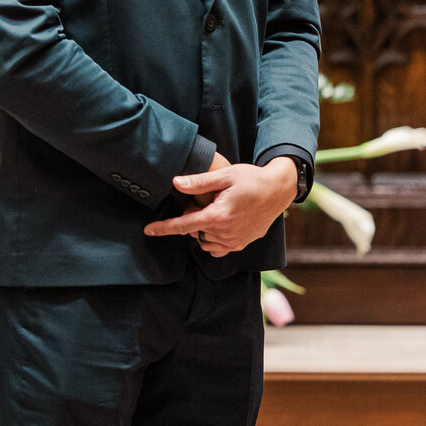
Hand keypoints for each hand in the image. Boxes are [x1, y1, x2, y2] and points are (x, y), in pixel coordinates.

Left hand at [143, 157, 296, 256]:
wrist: (278, 190)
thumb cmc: (251, 179)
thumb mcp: (225, 175)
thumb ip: (199, 182)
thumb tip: (175, 183)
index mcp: (218, 216)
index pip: (184, 226)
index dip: (164, 228)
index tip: (148, 230)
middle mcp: (225, 233)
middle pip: (194, 231)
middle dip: (191, 217)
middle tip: (204, 200)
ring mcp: (235, 241)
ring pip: (204, 242)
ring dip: (202, 229)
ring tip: (215, 209)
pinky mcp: (241, 244)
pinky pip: (218, 249)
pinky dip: (212, 240)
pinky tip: (219, 225)